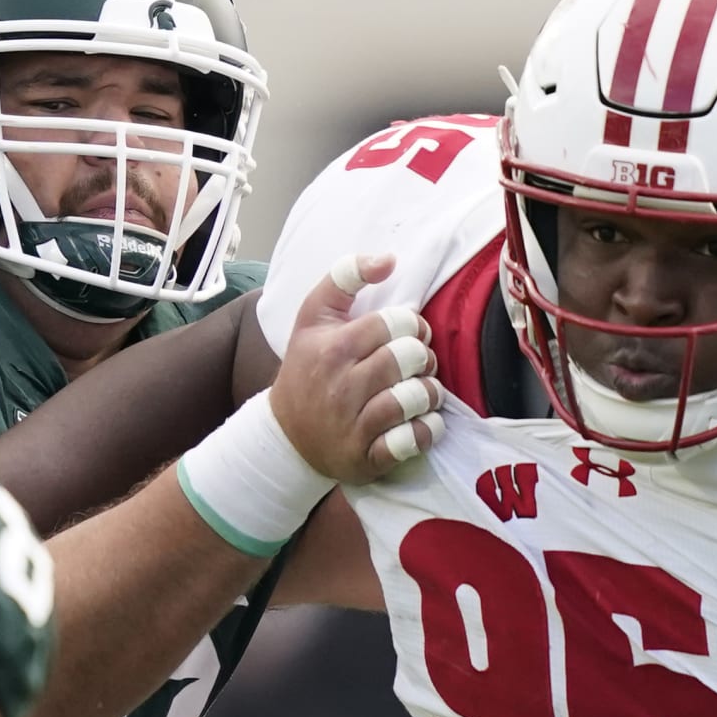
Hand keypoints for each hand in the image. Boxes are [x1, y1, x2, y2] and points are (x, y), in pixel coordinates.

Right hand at [269, 253, 445, 483]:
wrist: (285, 436)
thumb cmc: (308, 369)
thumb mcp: (313, 318)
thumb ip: (345, 277)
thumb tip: (389, 258)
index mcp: (332, 347)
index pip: (396, 323)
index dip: (413, 326)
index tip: (409, 335)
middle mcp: (341, 386)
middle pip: (411, 357)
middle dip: (424, 358)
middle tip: (417, 364)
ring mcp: (353, 425)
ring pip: (417, 397)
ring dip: (431, 393)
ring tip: (422, 392)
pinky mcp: (366, 458)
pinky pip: (414, 440)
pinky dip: (427, 431)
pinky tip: (420, 423)